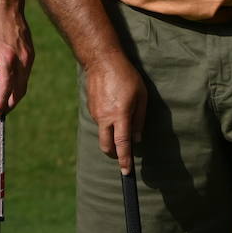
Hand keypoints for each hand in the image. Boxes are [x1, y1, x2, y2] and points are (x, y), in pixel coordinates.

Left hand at [0, 0, 34, 112]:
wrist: (6, 7)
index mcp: (6, 59)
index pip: (6, 89)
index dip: (1, 103)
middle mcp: (21, 60)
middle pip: (19, 90)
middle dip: (11, 103)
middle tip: (0, 111)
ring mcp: (29, 56)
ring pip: (24, 82)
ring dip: (16, 94)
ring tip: (5, 101)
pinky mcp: (31, 53)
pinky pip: (26, 73)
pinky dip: (19, 82)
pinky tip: (10, 84)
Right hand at [85, 54, 145, 173]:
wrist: (102, 61)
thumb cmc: (126, 76)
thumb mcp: (141, 96)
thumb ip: (140, 119)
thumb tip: (137, 138)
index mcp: (120, 115)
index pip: (122, 144)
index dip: (124, 159)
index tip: (126, 171)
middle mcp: (105, 118)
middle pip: (106, 146)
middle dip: (114, 154)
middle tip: (123, 154)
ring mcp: (95, 113)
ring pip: (103, 133)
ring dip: (111, 136)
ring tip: (122, 119)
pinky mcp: (90, 108)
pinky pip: (100, 122)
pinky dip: (107, 123)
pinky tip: (113, 108)